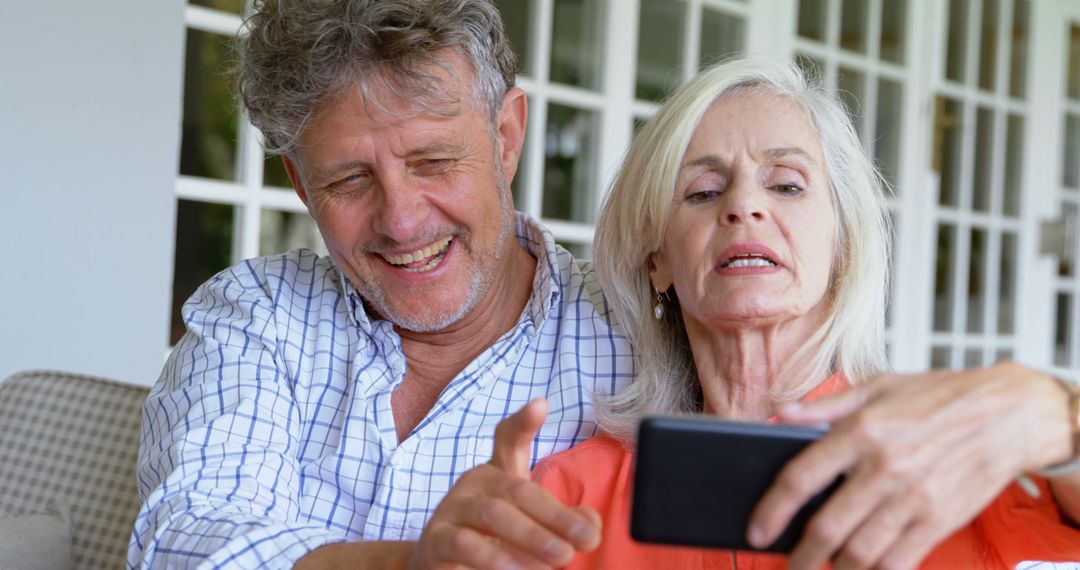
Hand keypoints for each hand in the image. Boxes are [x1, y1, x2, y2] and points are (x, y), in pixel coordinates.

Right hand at [408, 399, 600, 569]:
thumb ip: (563, 521)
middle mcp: (475, 483)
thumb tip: (591, 525)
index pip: (509, 440)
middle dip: (556, 515)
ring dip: (532, 537)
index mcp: (498, 472)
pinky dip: (495, 557)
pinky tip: (517, 569)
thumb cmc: (492, 540)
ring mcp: (453, 508)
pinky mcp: (437, 539)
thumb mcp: (531, 525)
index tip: (540, 405)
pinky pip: (466, 544)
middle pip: (517, 490)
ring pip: (494, 515)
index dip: (524, 422)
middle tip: (586, 540)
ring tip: (561, 557)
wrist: (441, 566)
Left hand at [747, 362, 1073, 569]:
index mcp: (862, 431)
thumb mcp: (878, 387)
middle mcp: (885, 468)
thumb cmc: (940, 397)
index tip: (758, 531)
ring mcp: (914, 498)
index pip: (801, 478)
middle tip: (788, 563)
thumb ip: (824, 405)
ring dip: (833, 569)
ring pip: (860, 552)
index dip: (773, 510)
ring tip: (819, 569)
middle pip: (827, 527)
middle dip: (800, 555)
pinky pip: (899, 562)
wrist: (1008, 412)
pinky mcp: (939, 521)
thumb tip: (780, 413)